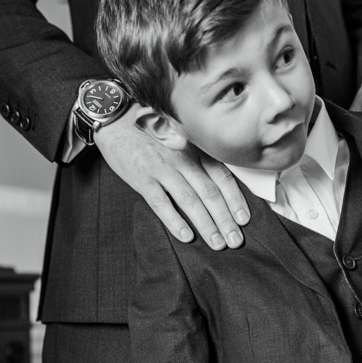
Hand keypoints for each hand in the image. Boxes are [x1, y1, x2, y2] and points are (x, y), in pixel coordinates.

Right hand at [96, 112, 248, 249]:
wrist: (117, 120)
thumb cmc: (151, 133)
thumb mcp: (181, 139)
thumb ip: (198, 159)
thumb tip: (219, 186)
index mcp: (195, 150)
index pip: (222, 177)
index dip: (235, 200)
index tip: (244, 219)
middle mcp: (183, 159)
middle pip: (210, 193)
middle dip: (225, 219)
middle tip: (235, 240)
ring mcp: (163, 168)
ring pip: (190, 200)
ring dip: (206, 224)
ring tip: (216, 243)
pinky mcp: (142, 178)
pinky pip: (161, 203)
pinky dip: (175, 221)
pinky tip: (187, 236)